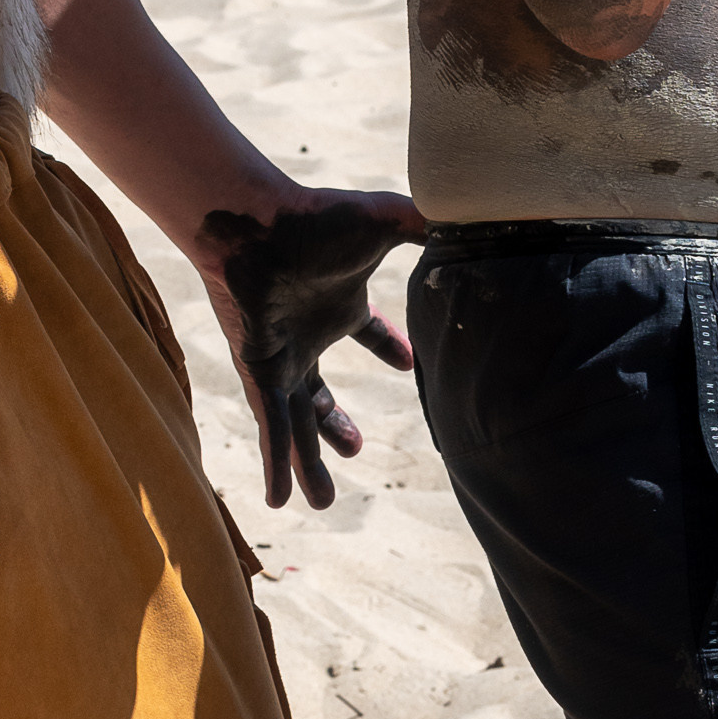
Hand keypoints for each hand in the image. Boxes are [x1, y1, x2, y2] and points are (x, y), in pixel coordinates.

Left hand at [194, 186, 423, 510]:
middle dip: (335, 425)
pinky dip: (276, 464)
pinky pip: (273, 429)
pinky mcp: (260, 375)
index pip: (367, 331)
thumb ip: (423, 222)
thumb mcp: (384, 222)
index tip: (407, 363)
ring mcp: (280, 359)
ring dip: (307, 462)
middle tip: (355, 451)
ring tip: (321, 503)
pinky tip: (280, 500)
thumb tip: (466, 215)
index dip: (387, 345)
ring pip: (297, 425)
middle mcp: (305, 336)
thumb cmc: (311, 218)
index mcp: (337, 305)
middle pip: (321, 394)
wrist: (251, 224)